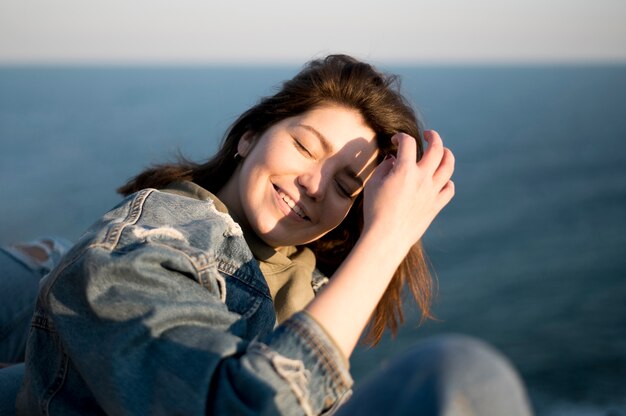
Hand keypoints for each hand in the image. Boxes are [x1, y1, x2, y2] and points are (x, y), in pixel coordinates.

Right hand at [362, 130, 454, 257]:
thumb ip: (384, 167)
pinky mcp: (435, 206)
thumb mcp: (372, 184)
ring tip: (442, 151)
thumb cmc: (374, 210)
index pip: (408, 142)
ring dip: (447, 154)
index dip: (401, 137)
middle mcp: (423, 178)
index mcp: (405, 170)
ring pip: (449, 166)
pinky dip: (447, 181)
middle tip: (427, 135)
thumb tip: (393, 160)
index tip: (395, 141)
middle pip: (436, 148)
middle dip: (432, 137)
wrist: (386, 237)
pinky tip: (441, 181)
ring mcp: (432, 192)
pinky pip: (449, 189)